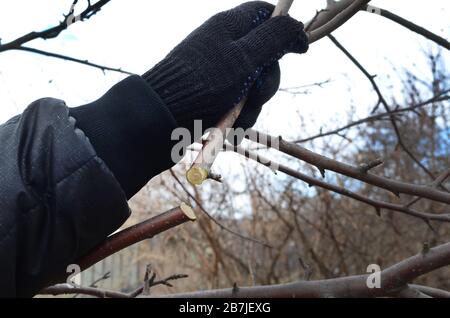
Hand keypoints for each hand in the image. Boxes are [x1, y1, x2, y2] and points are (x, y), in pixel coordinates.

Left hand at [143, 1, 307, 132]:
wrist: (162, 116)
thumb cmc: (204, 83)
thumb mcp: (245, 57)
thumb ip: (275, 38)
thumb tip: (297, 26)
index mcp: (230, 26)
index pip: (265, 14)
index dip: (285, 30)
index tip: (299, 51)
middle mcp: (224, 45)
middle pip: (264, 56)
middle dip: (267, 81)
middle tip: (256, 94)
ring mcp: (219, 71)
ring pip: (253, 84)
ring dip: (252, 105)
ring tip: (239, 117)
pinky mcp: (214, 93)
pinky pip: (238, 102)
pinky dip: (239, 115)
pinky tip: (231, 125)